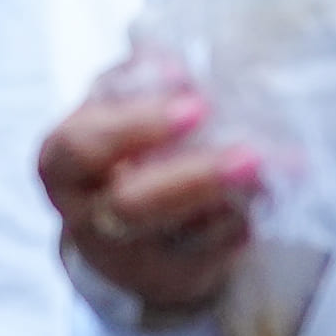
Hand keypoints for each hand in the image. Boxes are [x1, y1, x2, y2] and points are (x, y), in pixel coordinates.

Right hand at [38, 52, 257, 320]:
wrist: (116, 230)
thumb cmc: (116, 152)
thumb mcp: (109, 109)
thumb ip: (135, 81)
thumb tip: (173, 57)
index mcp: (62, 166)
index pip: (81, 148)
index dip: (134, 125)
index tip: (194, 100)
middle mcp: (87, 217)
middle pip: (132, 205)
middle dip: (194, 177)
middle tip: (249, 153)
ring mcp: (130, 256)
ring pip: (180, 236)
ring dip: (233, 200)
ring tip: (273, 169)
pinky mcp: (173, 279)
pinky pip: (213, 255)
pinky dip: (243, 221)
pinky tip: (269, 194)